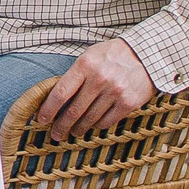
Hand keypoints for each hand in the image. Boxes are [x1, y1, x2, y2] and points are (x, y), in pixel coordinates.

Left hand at [34, 38, 154, 141]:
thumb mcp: (90, 57)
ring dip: (78, 129)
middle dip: (61, 126)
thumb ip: (75, 76)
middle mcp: (99, 79)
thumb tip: (56, 99)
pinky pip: (107, 121)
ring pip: (89, 119)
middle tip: (55, 134)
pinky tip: (92, 126)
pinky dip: (97, 126)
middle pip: (73, 110)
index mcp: (85, 65)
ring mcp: (115, 92)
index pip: (61, 93)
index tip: (41, 119)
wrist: (147, 54)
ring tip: (73, 132)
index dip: (48, 109)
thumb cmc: (113, 55)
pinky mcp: (128, 103)